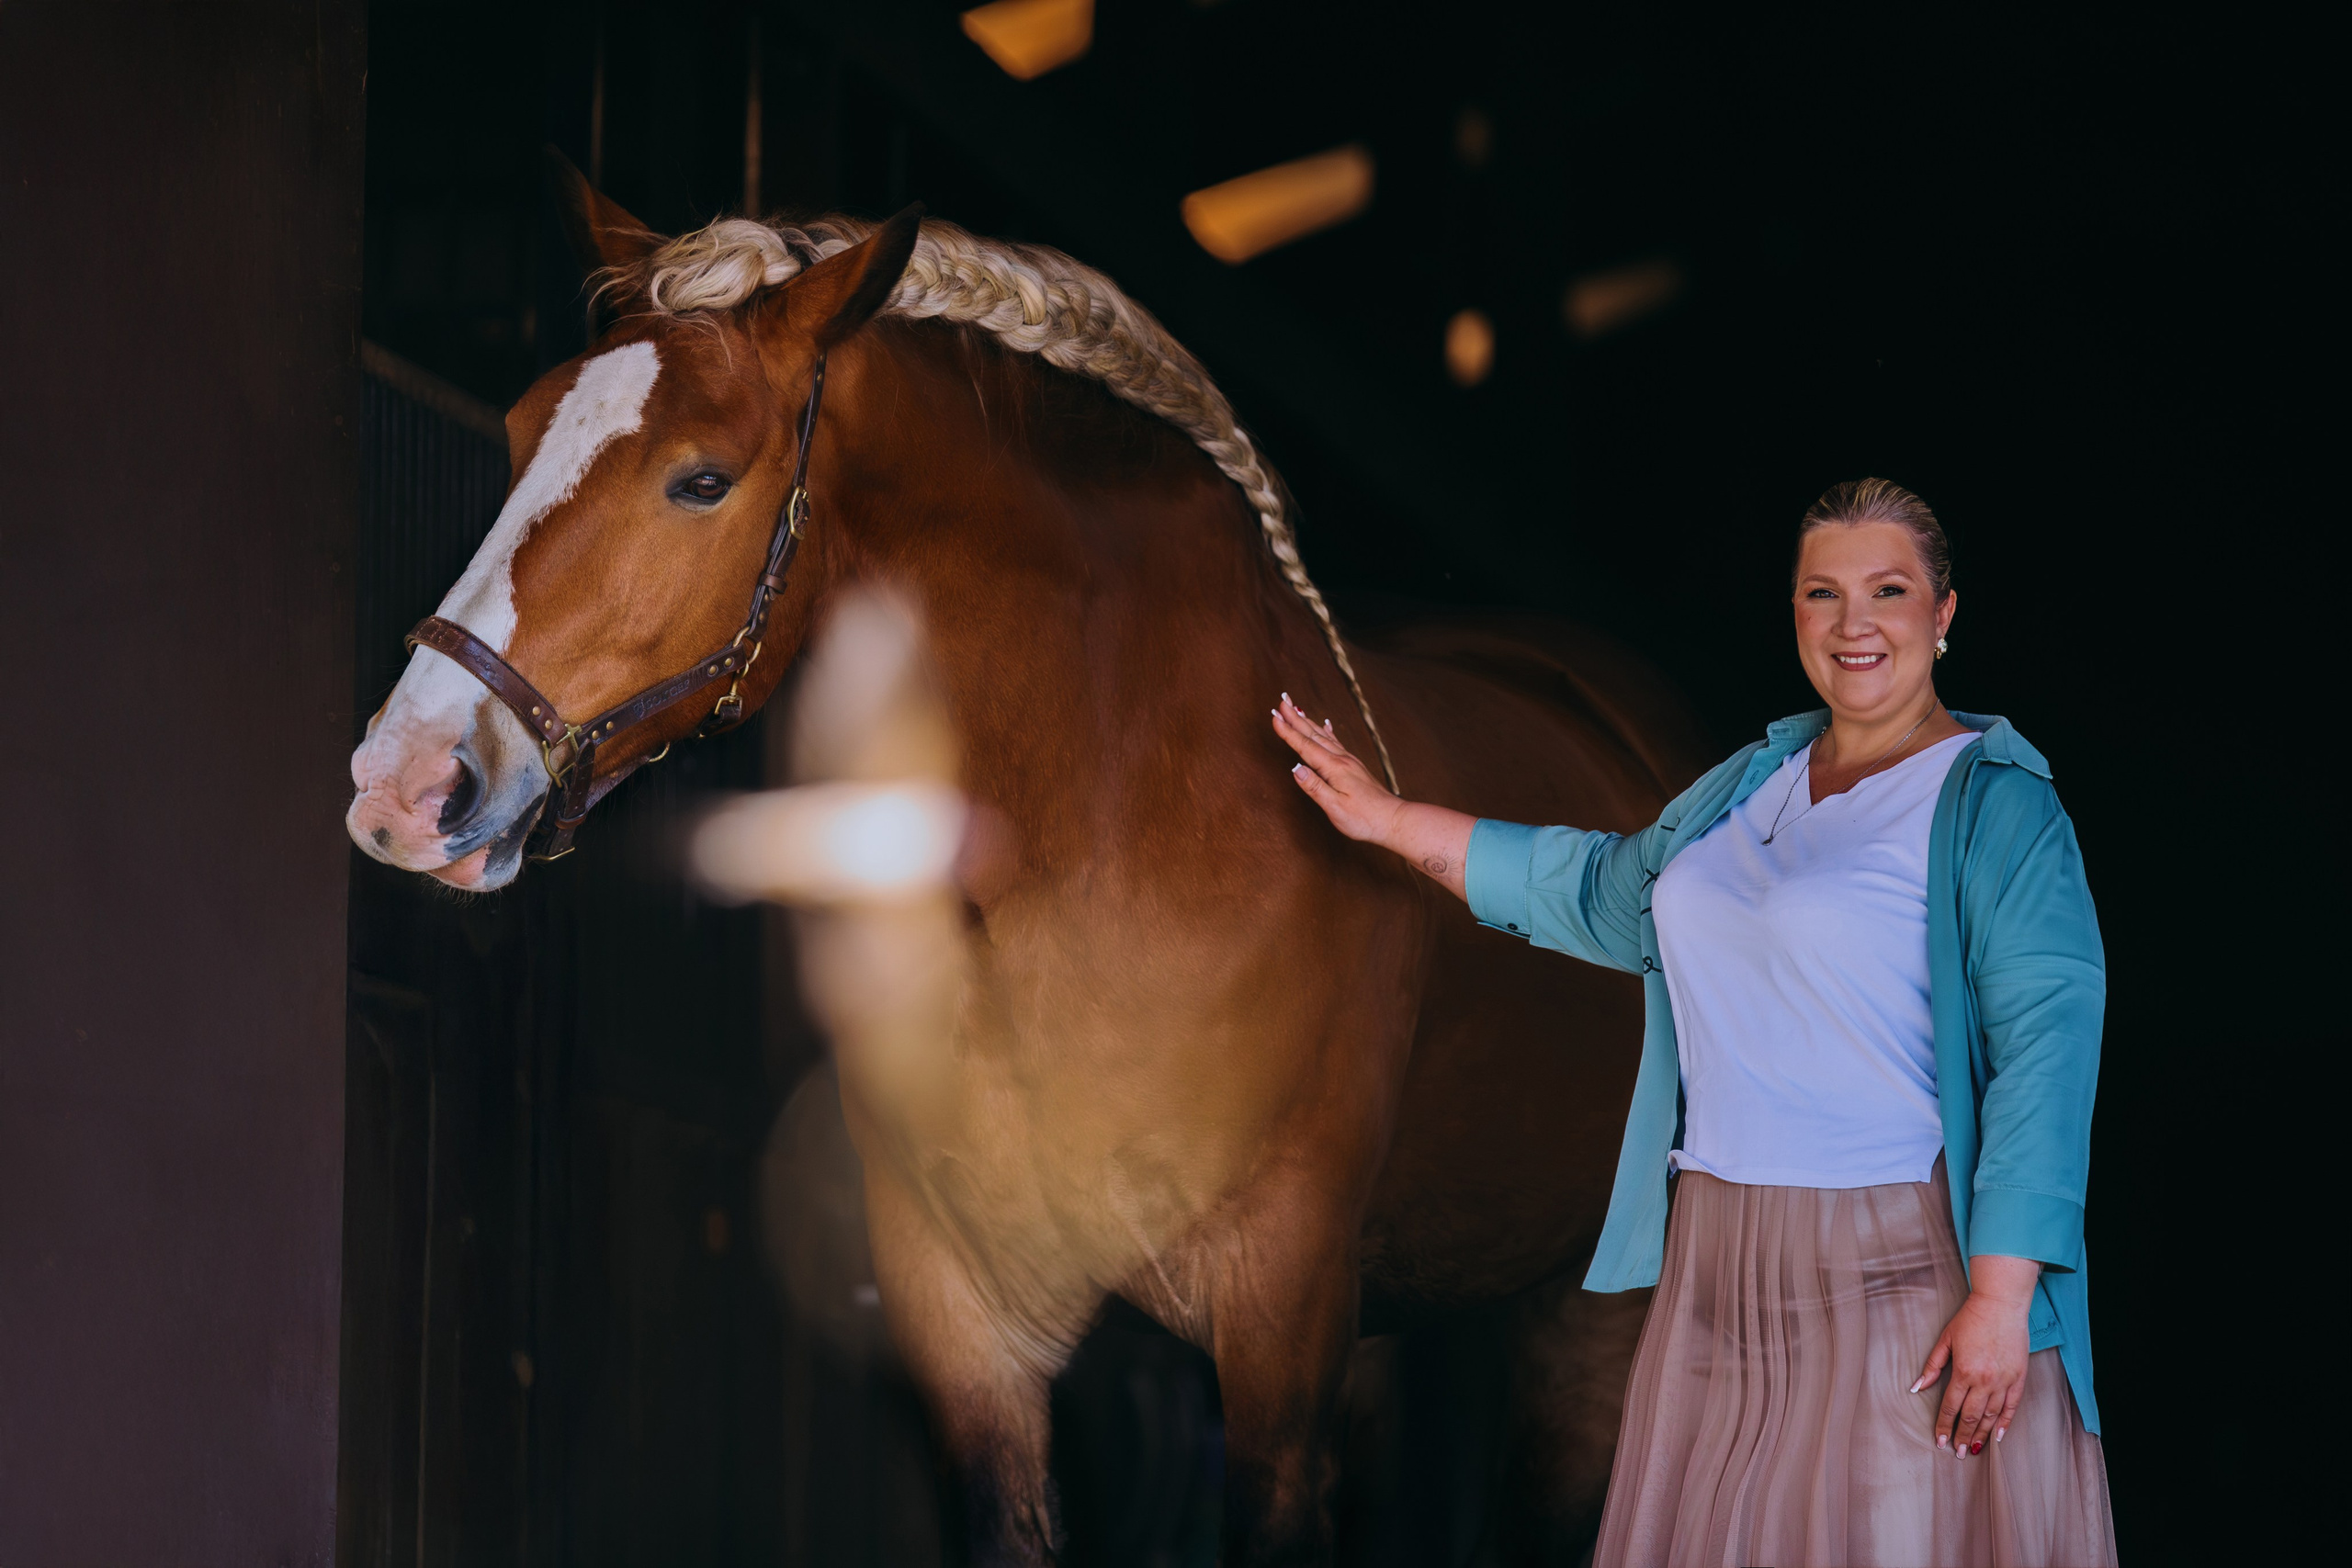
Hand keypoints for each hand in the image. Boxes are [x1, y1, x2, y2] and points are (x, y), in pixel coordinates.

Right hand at [1270, 694, 1476, 900]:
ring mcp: (1349, 761)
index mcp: (1334, 768)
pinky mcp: (1354, 766)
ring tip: (1296, 708)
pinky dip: (1327, 731)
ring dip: (1308, 721)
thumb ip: (1315, 787)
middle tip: (1282, 700)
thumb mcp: (1335, 807)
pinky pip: (1336, 742)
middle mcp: (1341, 760)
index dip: (1288, 732)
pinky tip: (1325, 725)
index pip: (1305, 747)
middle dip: (1296, 717)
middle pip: (1314, 734)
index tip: (1274, 716)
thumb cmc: (1365, 818)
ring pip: (1324, 735)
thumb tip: (1296, 769)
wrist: (1393, 820)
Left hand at [1912, 1254, 2038, 1457]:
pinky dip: (2006, 1423)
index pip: (1951, 1406)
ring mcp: (2004, 1380)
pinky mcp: (2019, 1378)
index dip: (1944, 1425)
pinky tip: (1999, 1436)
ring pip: (1992, 1416)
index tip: (1939, 1440)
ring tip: (1973, 1449)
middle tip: (1956, 1453)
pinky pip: (2012, 1406)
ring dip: (1982, 1435)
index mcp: (1964, 1371)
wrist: (2001, 1304)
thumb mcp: (1945, 1340)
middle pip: (1971, 1416)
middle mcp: (1985, 1380)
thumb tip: (1916, 1387)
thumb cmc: (1970, 1319)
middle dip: (1962, 1436)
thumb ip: (1932, 1366)